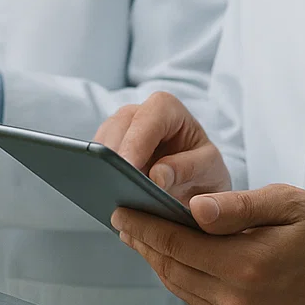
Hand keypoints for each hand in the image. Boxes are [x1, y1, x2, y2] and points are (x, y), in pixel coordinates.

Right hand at [94, 91, 229, 201]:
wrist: (195, 183)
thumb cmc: (204, 170)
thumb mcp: (209, 170)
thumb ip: (188, 169)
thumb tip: (156, 177)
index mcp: (169, 109)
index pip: (150, 117)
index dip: (137, 140)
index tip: (130, 167)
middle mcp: (140, 114)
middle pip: (119, 126)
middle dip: (115, 155)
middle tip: (112, 184)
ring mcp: (120, 130)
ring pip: (102, 140)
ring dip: (102, 166)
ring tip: (108, 194)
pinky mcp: (108, 150)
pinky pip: (96, 158)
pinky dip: (98, 175)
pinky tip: (104, 195)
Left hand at [112, 184, 304, 304]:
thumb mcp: (284, 202)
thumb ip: (237, 205)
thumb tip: (194, 207)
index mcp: (247, 266)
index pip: (177, 244)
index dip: (144, 225)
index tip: (121, 208)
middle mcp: (237, 299)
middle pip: (171, 267)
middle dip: (143, 241)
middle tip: (122, 218)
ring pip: (177, 284)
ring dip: (155, 259)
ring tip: (137, 233)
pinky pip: (193, 297)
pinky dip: (175, 275)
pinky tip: (167, 255)